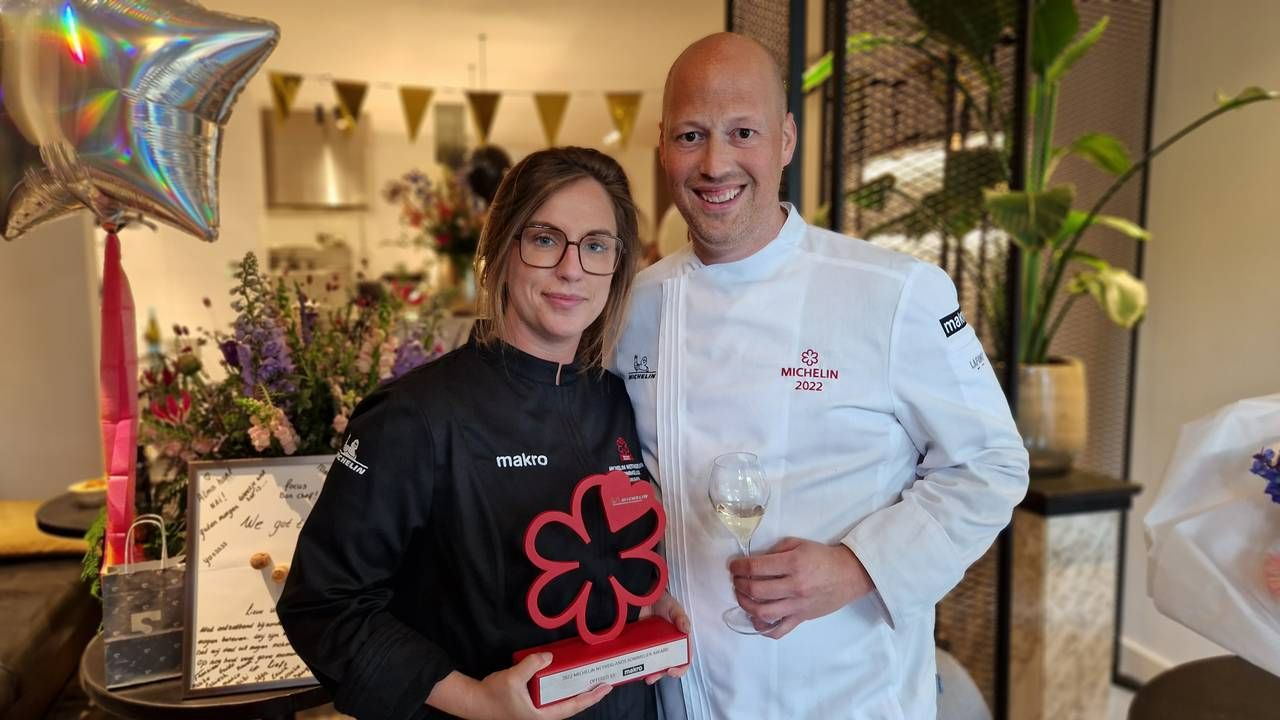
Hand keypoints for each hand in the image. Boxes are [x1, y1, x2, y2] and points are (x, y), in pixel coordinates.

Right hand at [428, 655, 609, 719]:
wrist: (474, 702)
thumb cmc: (493, 695)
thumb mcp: (513, 678)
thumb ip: (532, 665)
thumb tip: (548, 656)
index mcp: (542, 716)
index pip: (573, 706)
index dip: (591, 697)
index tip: (605, 687)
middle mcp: (542, 717)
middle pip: (572, 707)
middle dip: (588, 696)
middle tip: (603, 682)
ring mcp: (537, 713)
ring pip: (563, 704)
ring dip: (577, 693)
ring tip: (590, 681)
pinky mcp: (531, 707)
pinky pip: (553, 700)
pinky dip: (563, 690)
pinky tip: (567, 680)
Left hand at [637, 591, 691, 684]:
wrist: (642, 594)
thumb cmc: (662, 600)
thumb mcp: (673, 607)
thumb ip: (680, 617)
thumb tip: (686, 629)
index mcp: (679, 640)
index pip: (684, 659)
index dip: (680, 668)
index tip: (671, 670)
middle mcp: (667, 647)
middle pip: (668, 667)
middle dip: (661, 675)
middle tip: (652, 677)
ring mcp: (653, 647)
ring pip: (654, 666)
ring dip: (650, 673)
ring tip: (643, 676)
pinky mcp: (640, 645)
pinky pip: (640, 658)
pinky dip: (638, 665)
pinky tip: (633, 668)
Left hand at [728, 537, 873, 638]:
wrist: (849, 574)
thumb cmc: (822, 557)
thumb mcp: (798, 544)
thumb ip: (775, 551)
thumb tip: (754, 562)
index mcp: (793, 564)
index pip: (756, 568)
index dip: (739, 567)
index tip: (733, 567)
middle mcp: (795, 586)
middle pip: (756, 591)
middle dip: (739, 585)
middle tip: (736, 580)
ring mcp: (798, 605)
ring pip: (763, 612)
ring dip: (745, 605)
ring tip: (742, 597)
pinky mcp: (802, 618)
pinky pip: (779, 630)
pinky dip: (763, 628)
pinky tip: (756, 619)